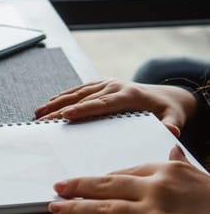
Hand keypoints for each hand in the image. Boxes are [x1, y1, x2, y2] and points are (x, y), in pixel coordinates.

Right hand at [35, 78, 196, 136]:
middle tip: (42, 119)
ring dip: (56, 102)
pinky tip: (49, 104)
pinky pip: (78, 90)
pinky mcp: (101, 85)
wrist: (166, 94)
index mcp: (128, 95)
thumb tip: (171, 129)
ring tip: (39, 113)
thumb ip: (172, 123)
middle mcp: (114, 86)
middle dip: (60, 109)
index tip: (65, 115)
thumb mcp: (173, 117)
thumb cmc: (168, 109)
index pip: (101, 103)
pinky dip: (63, 97)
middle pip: (83, 98)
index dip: (82, 109)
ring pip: (77, 93)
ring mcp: (106, 84)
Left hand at [48, 145, 209, 213]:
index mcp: (166, 170)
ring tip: (56, 209)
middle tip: (57, 188)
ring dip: (75, 210)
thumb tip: (171, 149)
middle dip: (77, 187)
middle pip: (106, 185)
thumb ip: (181, 164)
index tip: (83, 182)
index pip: (122, 172)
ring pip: (105, 210)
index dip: (98, 179)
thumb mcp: (202, 177)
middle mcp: (156, 187)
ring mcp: (156, 213)